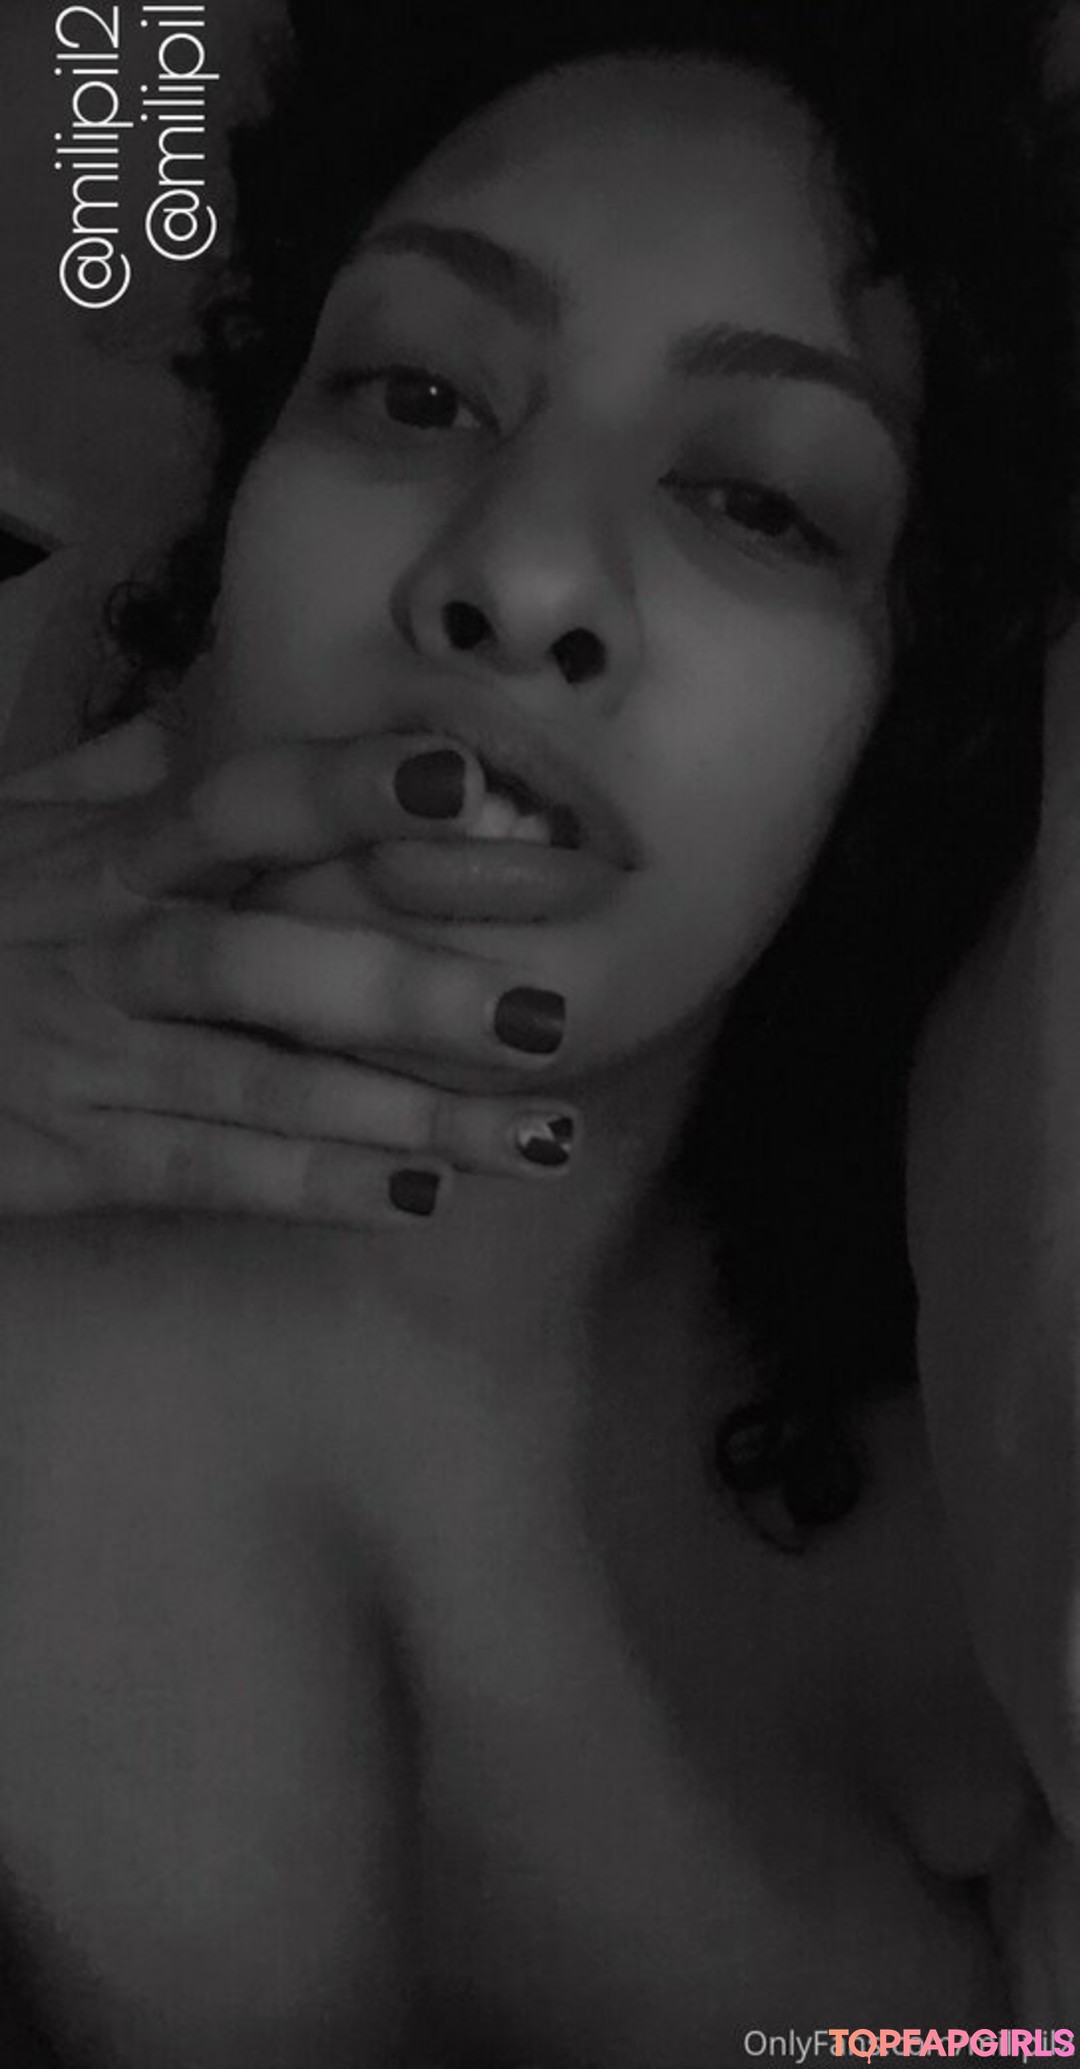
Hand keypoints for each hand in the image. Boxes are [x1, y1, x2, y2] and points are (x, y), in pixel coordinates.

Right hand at [0, 717, 578, 1219]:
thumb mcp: (12, 820)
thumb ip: (124, 768)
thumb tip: (224, 694)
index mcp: (105, 853)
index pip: (234, 804)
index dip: (341, 789)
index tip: (459, 782)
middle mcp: (107, 950)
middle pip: (264, 963)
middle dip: (407, 992)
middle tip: (550, 1014)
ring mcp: (93, 1059)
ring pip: (263, 1089)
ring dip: (407, 1115)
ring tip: (540, 1136)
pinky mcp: (73, 1155)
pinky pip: (210, 1173)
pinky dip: (314, 1188)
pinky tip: (419, 1197)